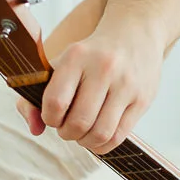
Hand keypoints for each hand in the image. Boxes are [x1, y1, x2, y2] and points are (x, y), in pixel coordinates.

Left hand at [17, 23, 162, 154]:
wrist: (134, 33)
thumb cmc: (91, 55)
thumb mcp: (61, 64)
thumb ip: (36, 95)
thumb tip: (35, 129)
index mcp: (77, 56)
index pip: (56, 102)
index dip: (49, 118)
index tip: (53, 116)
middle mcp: (104, 68)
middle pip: (79, 122)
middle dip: (67, 133)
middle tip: (67, 128)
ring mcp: (126, 84)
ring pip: (100, 133)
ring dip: (85, 141)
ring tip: (82, 134)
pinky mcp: (143, 99)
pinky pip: (119, 136)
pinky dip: (103, 145)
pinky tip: (98, 137)